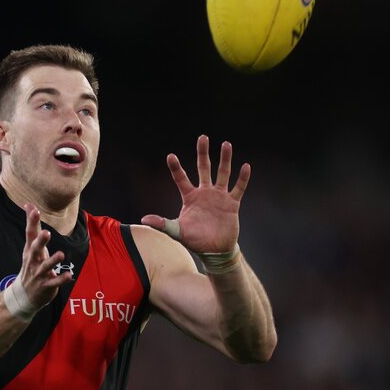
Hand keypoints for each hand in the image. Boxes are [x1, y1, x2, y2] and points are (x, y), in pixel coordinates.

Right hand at [18, 203, 72, 308]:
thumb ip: (32, 226)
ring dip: (53, 261)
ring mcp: (39, 273)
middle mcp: (33, 260)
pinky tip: (70, 275)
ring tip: (61, 255)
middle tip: (46, 233)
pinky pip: (54, 282)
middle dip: (41, 242)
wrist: (24, 294)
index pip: (30, 234)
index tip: (34, 210)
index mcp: (30, 249)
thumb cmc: (31, 264)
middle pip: (35, 249)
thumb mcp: (30, 245)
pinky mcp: (46, 285)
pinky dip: (61, 279)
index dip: (32, 222)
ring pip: (46, 267)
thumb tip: (29, 204)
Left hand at [141, 135, 249, 253]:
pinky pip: (238, 188)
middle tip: (203, 137)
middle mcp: (204, 193)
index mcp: (190, 197)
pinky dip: (242, 178)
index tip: (171, 156)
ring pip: (222, 173)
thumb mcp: (177, 231)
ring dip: (225, 159)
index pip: (181, 178)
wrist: (214, 251)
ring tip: (226, 144)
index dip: (176, 167)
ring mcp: (219, 196)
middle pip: (204, 168)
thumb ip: (162, 224)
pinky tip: (245, 166)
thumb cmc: (195, 240)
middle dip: (203, 153)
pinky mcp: (232, 203)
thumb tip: (143, 219)